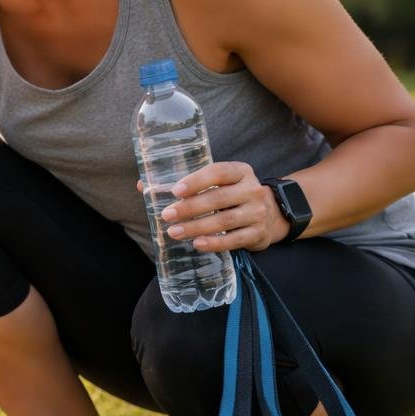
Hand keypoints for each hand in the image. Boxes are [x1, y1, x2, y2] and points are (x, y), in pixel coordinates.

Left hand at [136, 161, 289, 252]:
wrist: (273, 214)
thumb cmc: (233, 196)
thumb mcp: (218, 184)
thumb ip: (185, 184)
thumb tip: (142, 186)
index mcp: (240, 172)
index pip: (218, 172)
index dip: (196, 181)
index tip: (175, 191)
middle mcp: (252, 189)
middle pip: (218, 198)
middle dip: (190, 208)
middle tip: (166, 215)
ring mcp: (257, 212)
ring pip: (225, 220)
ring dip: (197, 227)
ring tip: (174, 232)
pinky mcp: (258, 233)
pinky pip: (235, 240)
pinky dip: (215, 243)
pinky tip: (197, 244)